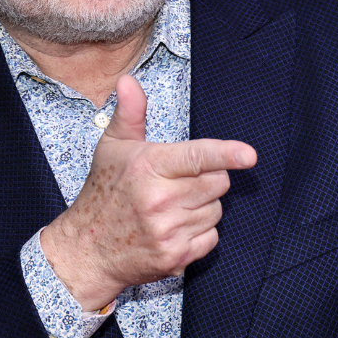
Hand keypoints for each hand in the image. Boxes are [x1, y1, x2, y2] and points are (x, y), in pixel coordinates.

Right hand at [39, 75, 256, 310]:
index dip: (227, 154)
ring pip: (217, 209)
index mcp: (148, 167)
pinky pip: (212, 237)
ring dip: (203, 206)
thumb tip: (128, 80)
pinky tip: (175, 228)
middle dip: (208, 178)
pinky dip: (200, 232)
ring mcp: (168, 231)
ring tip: (173, 206)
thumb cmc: (103, 192)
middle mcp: (160, 199)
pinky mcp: (176, 257)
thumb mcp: (112, 147)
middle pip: (218, 182)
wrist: (87, 249)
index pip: (197, 157)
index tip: (249, 155)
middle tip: (181, 181)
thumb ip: (129, 113)